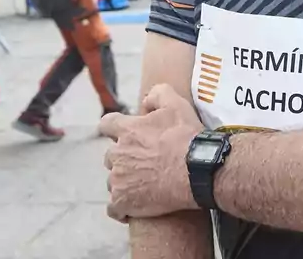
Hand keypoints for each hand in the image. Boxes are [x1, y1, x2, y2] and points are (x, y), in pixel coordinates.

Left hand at [100, 83, 203, 221]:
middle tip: (144, 163)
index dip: (113, 128)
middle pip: (110, 156)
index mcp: (127, 130)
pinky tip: (133, 208)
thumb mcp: (176, 104)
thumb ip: (158, 94)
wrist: (196, 171)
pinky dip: (122, 208)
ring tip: (144, 186)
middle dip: (123, 159)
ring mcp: (118, 180)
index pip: (106, 124)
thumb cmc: (187, 138)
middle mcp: (118, 154)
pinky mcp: (123, 201)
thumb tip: (145, 99)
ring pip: (113, 182)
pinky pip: (114, 208)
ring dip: (124, 183)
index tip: (123, 133)